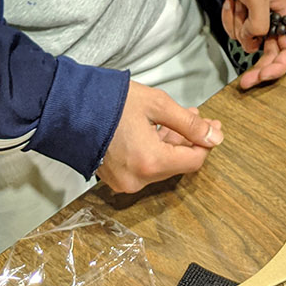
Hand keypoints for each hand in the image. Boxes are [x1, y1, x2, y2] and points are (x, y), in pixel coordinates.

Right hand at [96, 80, 222, 193]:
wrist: (70, 108)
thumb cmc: (112, 102)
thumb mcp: (157, 105)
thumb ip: (188, 123)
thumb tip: (215, 136)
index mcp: (151, 162)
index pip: (194, 161)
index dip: (206, 142)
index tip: (212, 125)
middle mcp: (138, 180)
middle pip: (177, 164)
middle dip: (189, 140)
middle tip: (198, 117)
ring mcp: (124, 182)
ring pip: (160, 165)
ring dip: (173, 143)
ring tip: (179, 119)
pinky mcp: (114, 178)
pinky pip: (144, 167)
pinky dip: (155, 150)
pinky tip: (159, 129)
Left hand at [222, 0, 285, 89]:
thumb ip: (259, 21)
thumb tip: (255, 40)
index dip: (279, 66)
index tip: (264, 75)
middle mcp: (275, 21)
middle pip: (269, 54)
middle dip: (256, 66)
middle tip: (244, 83)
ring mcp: (258, 21)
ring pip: (247, 42)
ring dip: (238, 25)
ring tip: (237, 2)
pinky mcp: (244, 20)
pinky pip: (235, 32)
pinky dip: (229, 19)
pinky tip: (231, 1)